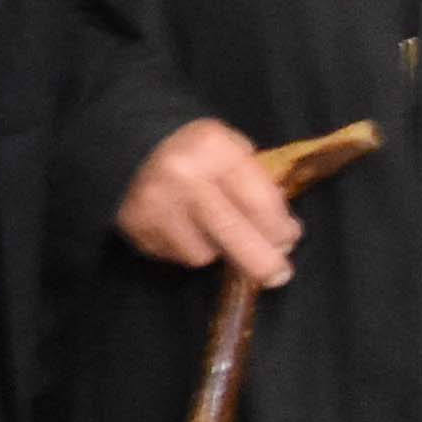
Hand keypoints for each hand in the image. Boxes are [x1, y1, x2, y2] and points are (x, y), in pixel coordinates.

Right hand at [116, 120, 297, 286]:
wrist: (131, 146)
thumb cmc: (196, 152)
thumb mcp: (232, 150)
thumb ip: (257, 186)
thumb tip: (281, 238)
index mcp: (211, 148)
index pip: (257, 200)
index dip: (279, 227)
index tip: (290, 238)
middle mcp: (181, 176)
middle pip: (231, 233)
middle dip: (261, 261)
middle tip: (278, 275)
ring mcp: (154, 204)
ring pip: (202, 254)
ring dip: (216, 249)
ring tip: (212, 228)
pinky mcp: (135, 227)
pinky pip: (176, 256)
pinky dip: (187, 247)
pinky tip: (185, 228)